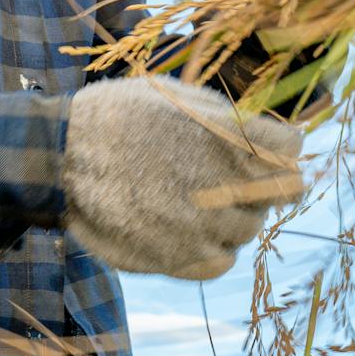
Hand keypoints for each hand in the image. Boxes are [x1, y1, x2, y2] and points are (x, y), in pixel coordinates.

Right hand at [63, 77, 303, 279]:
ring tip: (199, 198)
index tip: (269, 144)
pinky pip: (222, 261)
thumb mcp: (176, 94)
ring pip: (251, 228)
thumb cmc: (117, 116)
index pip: (292, 146)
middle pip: (283, 191)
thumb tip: (255, 129)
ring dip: (236, 214)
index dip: (281, 143)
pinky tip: (193, 229)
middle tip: (236, 174)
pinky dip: (214, 247)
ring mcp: (205, 226)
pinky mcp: (180, 259)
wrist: (62, 156)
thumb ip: (224, 117)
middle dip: (266, 180)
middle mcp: (228, 185)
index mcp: (231, 137)